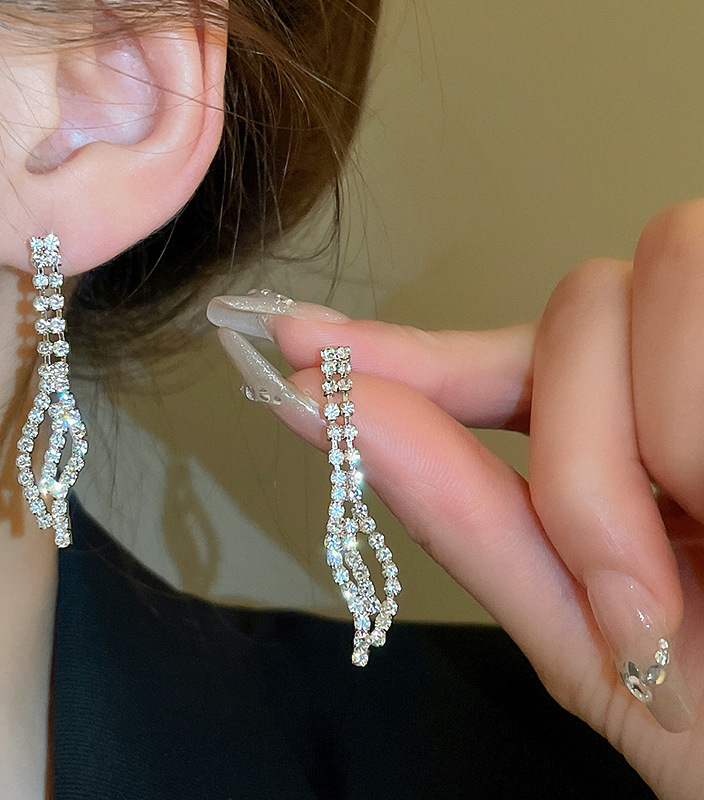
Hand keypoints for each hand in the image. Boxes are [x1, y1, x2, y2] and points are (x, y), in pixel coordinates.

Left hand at [206, 199, 703, 798]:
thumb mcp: (594, 635)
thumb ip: (463, 515)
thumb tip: (331, 410)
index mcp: (625, 440)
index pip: (489, 364)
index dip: (398, 352)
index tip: (302, 343)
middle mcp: (680, 369)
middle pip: (572, 310)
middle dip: (580, 462)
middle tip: (633, 592)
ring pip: (627, 286)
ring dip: (659, 437)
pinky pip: (696, 289)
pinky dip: (693, 420)